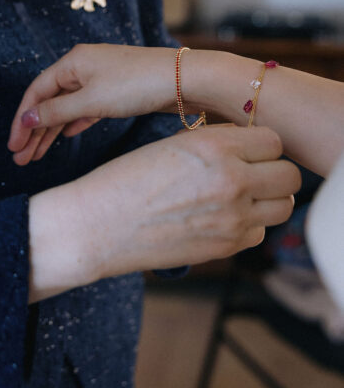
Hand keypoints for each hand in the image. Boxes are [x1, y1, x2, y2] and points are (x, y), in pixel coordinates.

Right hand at [8, 43, 175, 164]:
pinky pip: (85, 108)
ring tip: (36, 157)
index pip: (36, 92)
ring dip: (51, 132)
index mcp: (72, 62)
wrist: (184, 79)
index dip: (22, 120)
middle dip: (33, 130)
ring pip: (67, 107)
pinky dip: (73, 123)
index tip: (13, 145)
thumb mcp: (91, 101)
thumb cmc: (137, 85)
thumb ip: (56, 112)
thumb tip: (25, 118)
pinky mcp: (116, 91)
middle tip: (20, 159)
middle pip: (49, 101)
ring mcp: (100, 78)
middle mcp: (83, 67)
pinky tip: (65, 137)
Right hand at [67, 124, 300, 279]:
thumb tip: (246, 147)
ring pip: (283, 206)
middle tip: (251, 171)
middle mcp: (230, 180)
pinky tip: (220, 215)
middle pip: (289, 175)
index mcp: (213, 146)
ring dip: (267, 199)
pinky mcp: (226, 247)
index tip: (247, 148)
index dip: (261, 145)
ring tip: (239, 194)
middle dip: (273, 171)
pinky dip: (248, 224)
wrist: (97, 225)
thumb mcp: (172, 145)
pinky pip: (260, 232)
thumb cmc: (126, 179)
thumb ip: (216, 145)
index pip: (273, 140)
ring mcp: (232, 218)